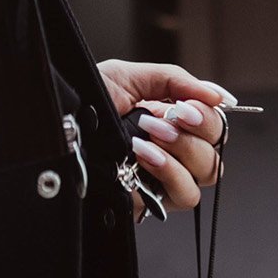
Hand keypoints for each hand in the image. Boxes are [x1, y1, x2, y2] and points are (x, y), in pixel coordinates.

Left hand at [99, 60, 234, 213]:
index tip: (189, 106)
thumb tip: (218, 96)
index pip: (213, 124)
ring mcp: (165, 178)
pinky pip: (185, 194)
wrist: (59, 129)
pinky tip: (144, 155)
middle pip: (216, 149)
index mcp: (171, 121)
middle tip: (169, 118)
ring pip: (207, 173)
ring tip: (148, 135)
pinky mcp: (154, 201)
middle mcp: (173, 151)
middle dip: (196, 129)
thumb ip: (174, 80)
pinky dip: (170, 171)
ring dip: (183, 150)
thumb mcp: (128, 77)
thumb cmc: (86, 103)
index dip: (208, 114)